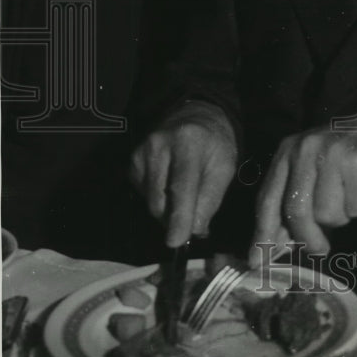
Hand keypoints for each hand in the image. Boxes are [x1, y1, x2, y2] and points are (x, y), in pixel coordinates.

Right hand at [129, 102, 237, 246]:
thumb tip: (195, 231)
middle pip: (160, 200)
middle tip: (192, 219)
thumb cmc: (215, 143)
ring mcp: (140, 153)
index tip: (177, 242)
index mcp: (188, 142)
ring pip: (150, 202)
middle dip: (175, 219)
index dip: (179, 216)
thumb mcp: (224, 167)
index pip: (181, 185)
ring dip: (167, 210)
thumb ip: (211, 199)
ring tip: (184, 195)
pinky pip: (143, 194)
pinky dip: (158, 198)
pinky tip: (169, 184)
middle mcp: (158, 145)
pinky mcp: (132, 162)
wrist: (195, 115)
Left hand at [249, 112, 356, 262]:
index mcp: (288, 151)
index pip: (268, 199)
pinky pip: (354, 207)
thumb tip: (273, 246)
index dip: (262, 233)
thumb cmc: (345, 159)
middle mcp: (305, 148)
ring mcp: (331, 153)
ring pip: (327, 213)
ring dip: (342, 214)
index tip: (258, 262)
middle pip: (297, 210)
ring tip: (350, 193)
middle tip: (320, 249)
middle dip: (308, 238)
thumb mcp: (312, 173)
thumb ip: (293, 203)